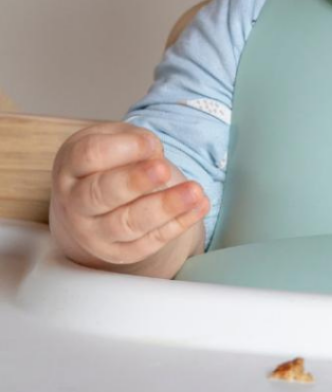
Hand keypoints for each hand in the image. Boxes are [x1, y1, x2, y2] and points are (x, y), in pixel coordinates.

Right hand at [49, 122, 208, 269]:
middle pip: (101, 195)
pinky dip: (178, 224)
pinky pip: (150, 241)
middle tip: (164, 170)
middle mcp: (76, 203)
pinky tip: (199, 206)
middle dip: (135, 182)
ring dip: (165, 207)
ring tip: (194, 191)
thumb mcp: (114, 139)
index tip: (151, 143)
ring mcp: (95, 232)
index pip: (89, 156)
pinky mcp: (120, 252)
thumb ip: (131, 141)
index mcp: (72, 167)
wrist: (95, 205)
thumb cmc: (108, 163)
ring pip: (128, 223)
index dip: (122, 148)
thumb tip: (152, 153)